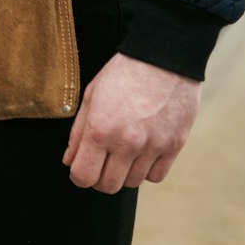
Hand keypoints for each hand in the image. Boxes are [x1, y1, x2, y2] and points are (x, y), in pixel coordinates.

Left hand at [63, 53, 199, 193]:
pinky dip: (148, 170)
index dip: (79, 176)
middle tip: (102, 162)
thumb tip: (70, 161)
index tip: (82, 168)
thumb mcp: (91, 96)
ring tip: (124, 151)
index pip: (83, 176)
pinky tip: (143, 152)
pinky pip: (156, 177)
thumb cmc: (123, 74)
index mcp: (100, 129)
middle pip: (108, 186)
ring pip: (133, 183)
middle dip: (100, 178)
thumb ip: (78, 132)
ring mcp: (153, 146)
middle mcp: (126, 142)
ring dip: (125, 173)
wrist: (163, 58)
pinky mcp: (174, 146)